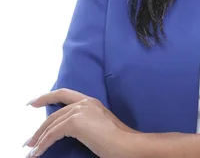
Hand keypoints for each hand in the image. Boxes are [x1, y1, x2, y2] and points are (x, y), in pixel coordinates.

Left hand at [24, 88, 139, 156]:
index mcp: (91, 101)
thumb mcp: (99, 124)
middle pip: (54, 113)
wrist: (125, 143)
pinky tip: (38, 153)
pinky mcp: (75, 122)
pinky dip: (43, 144)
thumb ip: (86, 121)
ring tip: (31, 150)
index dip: (47, 96)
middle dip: (39, 128)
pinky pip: (52, 134)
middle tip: (28, 141)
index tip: (33, 102)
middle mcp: (85, 102)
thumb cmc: (117, 139)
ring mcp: (80, 110)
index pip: (64, 93)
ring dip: (39, 138)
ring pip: (51, 124)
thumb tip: (67, 129)